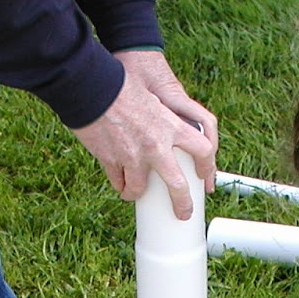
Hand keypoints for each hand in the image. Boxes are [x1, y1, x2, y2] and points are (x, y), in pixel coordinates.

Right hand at [71, 50, 216, 217]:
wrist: (91, 86)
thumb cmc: (120, 86)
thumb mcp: (153, 99)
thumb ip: (164, 118)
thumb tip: (169, 135)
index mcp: (170, 126)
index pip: (203, 150)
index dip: (207, 167)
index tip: (204, 176)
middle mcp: (155, 145)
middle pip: (176, 185)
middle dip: (182, 204)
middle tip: (183, 212)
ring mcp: (132, 156)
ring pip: (138, 188)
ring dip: (136, 192)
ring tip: (134, 193)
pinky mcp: (110, 160)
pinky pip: (117, 181)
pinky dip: (118, 184)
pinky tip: (118, 182)